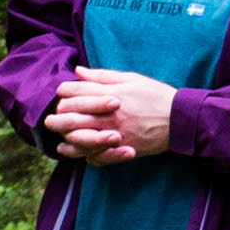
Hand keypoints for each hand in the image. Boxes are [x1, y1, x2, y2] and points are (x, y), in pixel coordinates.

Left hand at [46, 66, 176, 162]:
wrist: (179, 119)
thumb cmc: (155, 95)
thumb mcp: (130, 79)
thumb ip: (102, 76)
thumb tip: (78, 71)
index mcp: (109, 95)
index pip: (75, 92)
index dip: (64, 92)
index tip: (62, 93)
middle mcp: (108, 116)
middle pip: (71, 117)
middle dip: (57, 117)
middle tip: (51, 118)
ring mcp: (113, 135)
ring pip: (79, 140)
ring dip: (66, 138)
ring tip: (60, 137)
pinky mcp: (120, 150)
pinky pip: (95, 158)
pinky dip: (84, 156)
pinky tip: (77, 152)